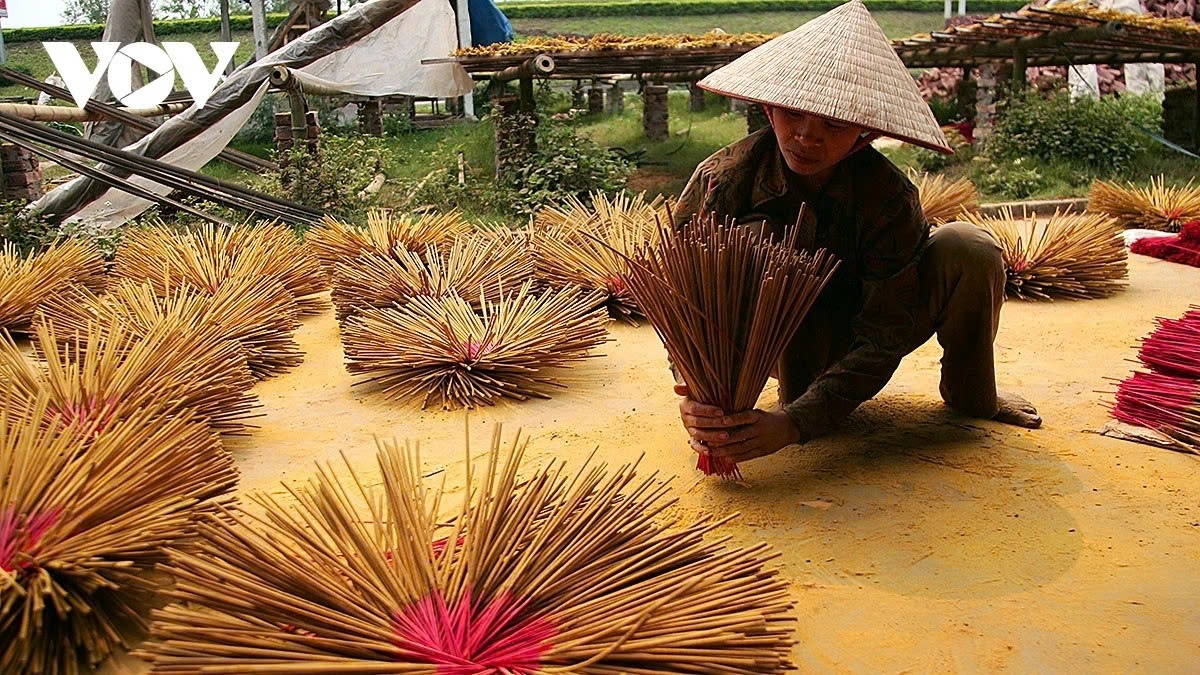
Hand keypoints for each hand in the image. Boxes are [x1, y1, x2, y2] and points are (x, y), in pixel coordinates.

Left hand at [674, 384, 800, 463]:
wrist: (786, 428)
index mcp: (757, 416)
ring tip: (713, 451)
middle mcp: (760, 429)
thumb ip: (740, 415)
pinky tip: (725, 458)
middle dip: (723, 439)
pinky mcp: (763, 451)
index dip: (733, 419)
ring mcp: (762, 441)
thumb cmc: (764, 419)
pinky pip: (748, 455)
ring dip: (726, 450)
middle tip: (708, 440)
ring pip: (742, 447)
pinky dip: (736, 457)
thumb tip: (718, 415)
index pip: (744, 417)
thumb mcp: (755, 412)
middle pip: (740, 435)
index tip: (721, 421)